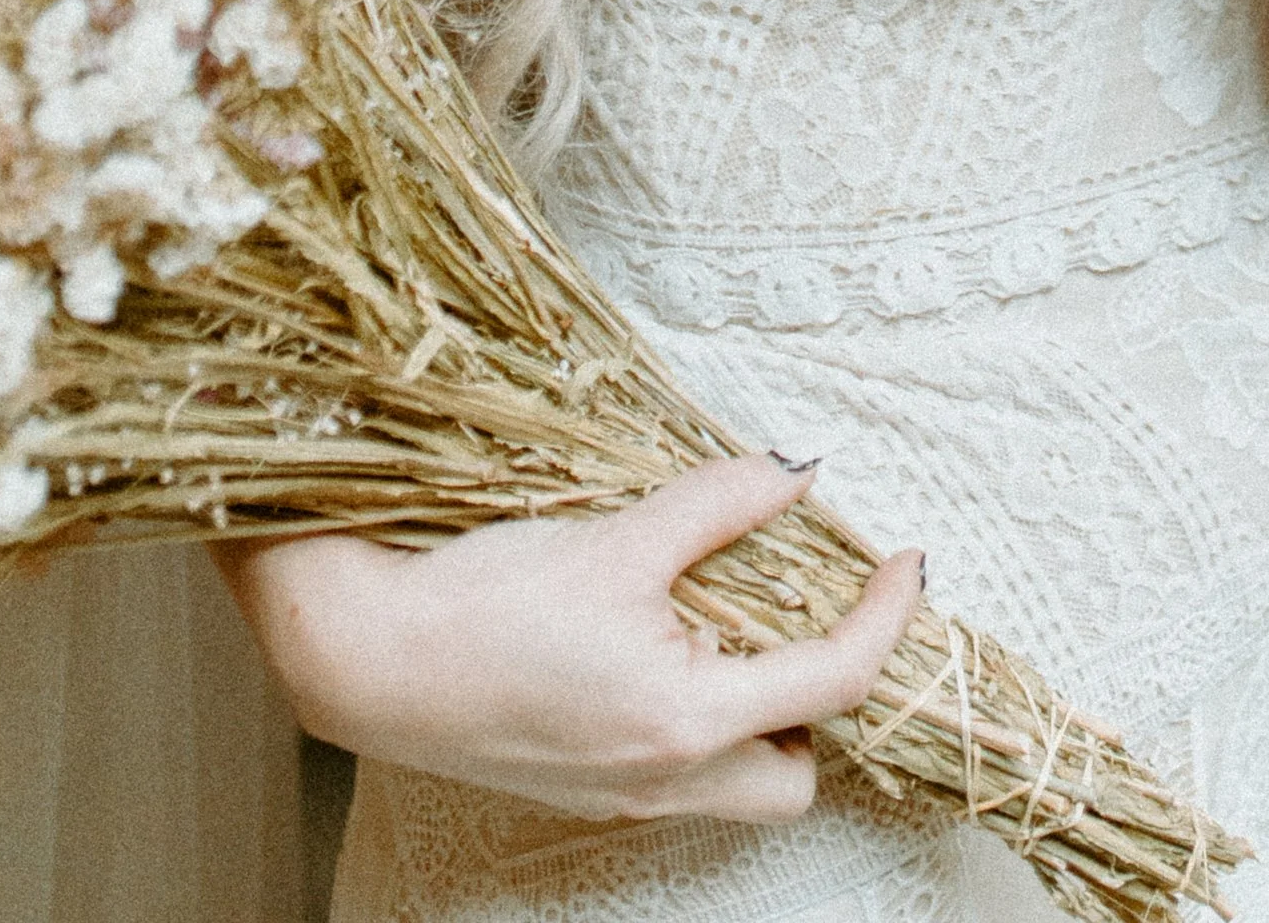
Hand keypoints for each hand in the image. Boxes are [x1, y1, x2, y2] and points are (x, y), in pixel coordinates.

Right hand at [222, 455, 923, 823]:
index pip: (836, 680)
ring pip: (740, 786)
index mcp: (684, 722)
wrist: (361, 657)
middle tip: (818, 614)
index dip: (888, 617)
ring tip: (742, 628)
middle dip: (826, 707)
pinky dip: (706, 722)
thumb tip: (799, 470)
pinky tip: (674, 647)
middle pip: (798, 776)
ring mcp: (618, 797)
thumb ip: (722, 502)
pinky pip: (682, 777)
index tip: (907, 564)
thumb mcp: (619, 537)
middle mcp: (661, 780)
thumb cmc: (481, 601)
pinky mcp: (583, 790)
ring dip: (763, 719)